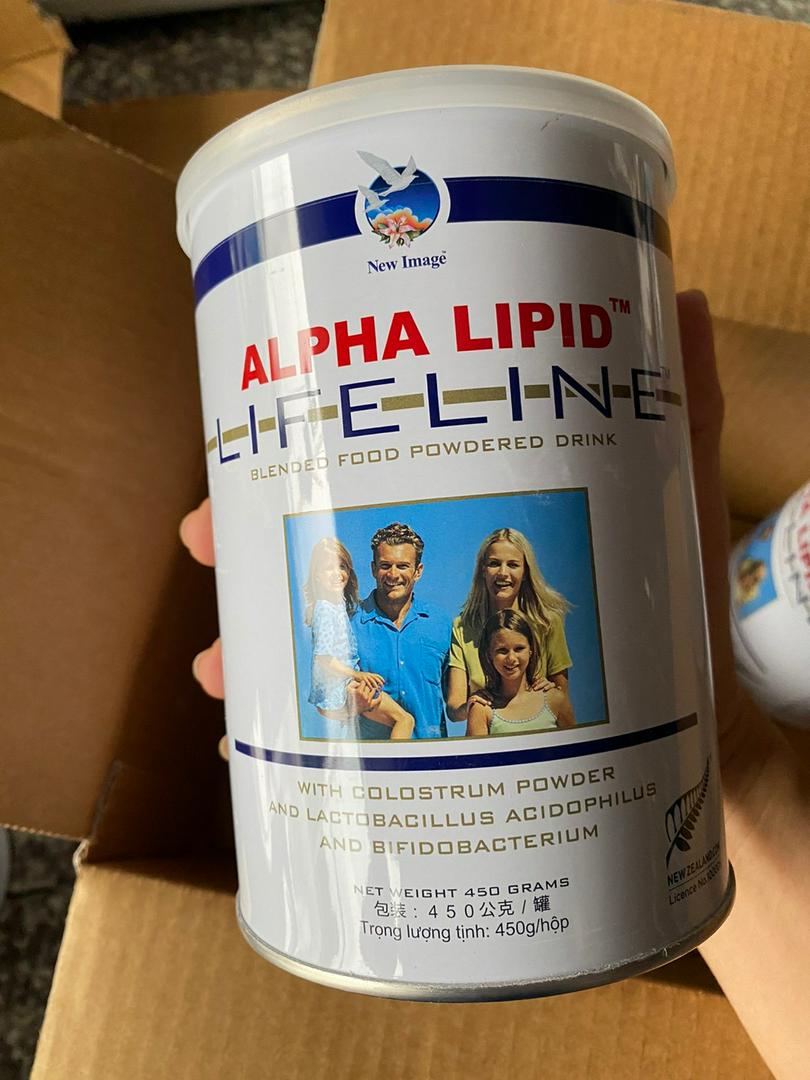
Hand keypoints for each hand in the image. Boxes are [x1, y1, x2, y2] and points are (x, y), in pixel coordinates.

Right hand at [178, 291, 739, 762]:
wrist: (690, 725)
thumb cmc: (677, 603)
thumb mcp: (672, 499)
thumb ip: (680, 406)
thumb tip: (688, 302)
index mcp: (464, 508)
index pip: (364, 468)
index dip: (296, 457)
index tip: (242, 455)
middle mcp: (430, 574)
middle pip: (314, 543)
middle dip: (242, 540)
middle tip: (200, 539)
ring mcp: (424, 648)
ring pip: (311, 635)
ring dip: (251, 644)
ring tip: (218, 667)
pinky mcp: (432, 716)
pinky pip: (342, 719)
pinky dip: (292, 725)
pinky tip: (252, 738)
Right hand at [346, 678, 378, 713]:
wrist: (349, 710)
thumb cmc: (348, 698)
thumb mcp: (348, 689)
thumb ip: (353, 683)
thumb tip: (359, 681)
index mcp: (359, 691)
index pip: (363, 683)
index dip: (362, 683)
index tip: (360, 685)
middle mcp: (364, 696)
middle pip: (368, 687)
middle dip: (366, 687)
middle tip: (363, 689)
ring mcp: (368, 701)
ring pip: (373, 691)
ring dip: (371, 690)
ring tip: (368, 691)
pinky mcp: (370, 705)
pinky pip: (378, 700)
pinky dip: (379, 697)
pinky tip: (379, 694)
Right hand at [354, 671, 384, 695]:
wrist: (352, 674)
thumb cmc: (359, 677)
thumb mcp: (365, 677)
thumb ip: (369, 679)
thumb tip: (374, 684)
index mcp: (370, 674)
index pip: (377, 675)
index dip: (381, 678)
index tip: (384, 682)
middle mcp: (369, 674)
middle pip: (376, 678)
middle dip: (380, 682)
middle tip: (382, 686)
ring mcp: (366, 676)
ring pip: (372, 680)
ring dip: (375, 685)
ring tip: (378, 689)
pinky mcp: (363, 678)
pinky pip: (367, 682)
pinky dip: (370, 685)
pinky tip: (371, 689)